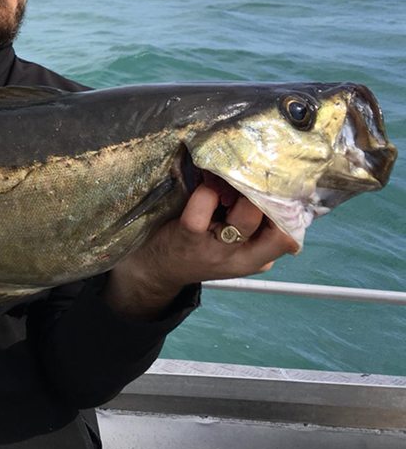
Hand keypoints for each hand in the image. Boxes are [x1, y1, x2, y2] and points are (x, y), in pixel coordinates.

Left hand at [106, 181, 299, 318]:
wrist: (157, 268)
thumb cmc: (200, 248)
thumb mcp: (235, 248)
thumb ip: (258, 231)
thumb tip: (279, 192)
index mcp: (256, 259)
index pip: (290, 238)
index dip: (291, 211)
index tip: (281, 188)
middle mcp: (240, 257)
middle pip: (277, 231)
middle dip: (271, 200)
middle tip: (258, 179)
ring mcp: (215, 248)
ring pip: (246, 217)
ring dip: (242, 191)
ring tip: (230, 180)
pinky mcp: (188, 235)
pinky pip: (204, 206)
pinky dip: (208, 190)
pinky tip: (206, 186)